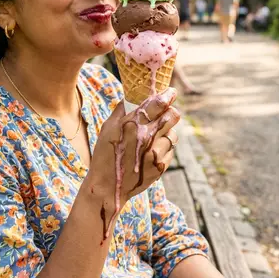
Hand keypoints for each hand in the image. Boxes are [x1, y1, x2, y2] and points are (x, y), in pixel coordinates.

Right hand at [87, 88, 179, 213]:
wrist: (108, 186)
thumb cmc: (105, 153)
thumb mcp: (108, 128)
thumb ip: (122, 110)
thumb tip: (131, 96)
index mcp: (134, 124)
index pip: (159, 103)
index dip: (168, 95)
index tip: (171, 92)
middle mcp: (147, 137)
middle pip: (173, 116)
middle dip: (171, 111)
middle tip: (166, 112)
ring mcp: (156, 153)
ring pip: (173, 134)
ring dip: (167, 132)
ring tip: (155, 136)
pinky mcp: (161, 166)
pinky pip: (170, 151)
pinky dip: (164, 148)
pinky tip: (152, 151)